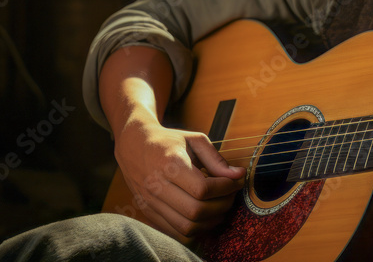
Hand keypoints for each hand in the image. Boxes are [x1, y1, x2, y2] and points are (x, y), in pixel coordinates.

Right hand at [114, 117, 244, 240]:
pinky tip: (206, 215)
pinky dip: (196, 229)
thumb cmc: (168, 141)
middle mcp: (157, 186)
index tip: (235, 181)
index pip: (202, 189)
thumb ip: (216, 159)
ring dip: (211, 220)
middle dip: (222, 205)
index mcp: (169, 164)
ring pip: (187, 226)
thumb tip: (238, 175)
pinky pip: (176, 233)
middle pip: (196, 211)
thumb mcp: (194, 140)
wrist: (134, 145)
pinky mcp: (149, 213)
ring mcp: (151, 202)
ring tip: (221, 205)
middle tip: (231, 194)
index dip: (225, 188)